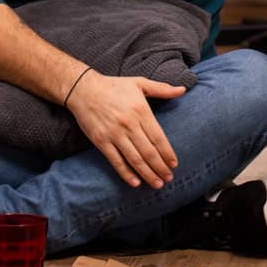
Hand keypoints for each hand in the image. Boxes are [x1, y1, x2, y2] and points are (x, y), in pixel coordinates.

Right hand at [65, 70, 184, 188]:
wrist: (83, 89)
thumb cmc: (114, 86)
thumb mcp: (139, 82)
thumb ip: (162, 89)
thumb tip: (182, 90)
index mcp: (141, 111)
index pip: (158, 137)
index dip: (167, 153)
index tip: (174, 164)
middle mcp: (129, 124)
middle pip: (149, 151)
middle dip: (160, 167)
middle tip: (169, 178)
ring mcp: (114, 134)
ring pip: (135, 159)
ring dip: (147, 174)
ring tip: (157, 184)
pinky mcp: (101, 141)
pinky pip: (116, 161)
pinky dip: (126, 173)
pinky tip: (135, 182)